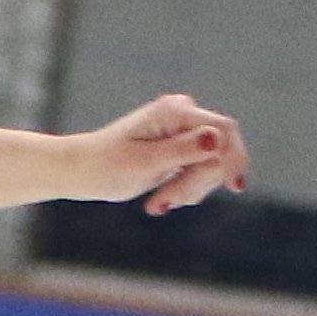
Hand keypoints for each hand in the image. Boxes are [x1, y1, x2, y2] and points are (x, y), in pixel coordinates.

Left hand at [73, 94, 247, 215]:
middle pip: (219, 151)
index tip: (235, 188)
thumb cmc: (105, 167)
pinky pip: (199, 171)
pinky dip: (183, 189)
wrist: (80, 171)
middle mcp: (182, 114)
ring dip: (188, 190)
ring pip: (211, 165)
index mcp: (175, 111)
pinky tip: (160, 200)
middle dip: (197, 183)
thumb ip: (183, 150)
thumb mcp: (144, 163)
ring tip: (156, 204)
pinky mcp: (181, 146)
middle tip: (163, 204)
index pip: (224, 130)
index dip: (234, 158)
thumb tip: (217, 138)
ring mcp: (183, 129)